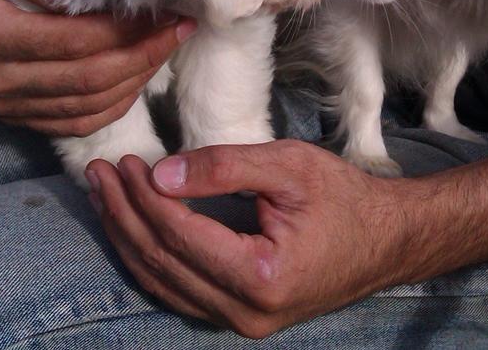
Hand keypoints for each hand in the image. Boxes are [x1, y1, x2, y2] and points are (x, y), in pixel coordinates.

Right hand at [0, 0, 195, 136]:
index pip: (73, 42)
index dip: (125, 31)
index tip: (165, 10)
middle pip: (87, 79)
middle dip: (143, 54)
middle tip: (180, 27)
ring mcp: (2, 105)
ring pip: (88, 106)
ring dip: (138, 78)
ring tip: (170, 44)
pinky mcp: (17, 117)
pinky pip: (77, 123)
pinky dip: (117, 103)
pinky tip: (143, 72)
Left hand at [85, 142, 413, 338]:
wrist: (387, 240)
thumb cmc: (345, 198)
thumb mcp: (289, 166)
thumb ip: (224, 167)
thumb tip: (160, 174)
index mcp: (261, 277)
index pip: (180, 236)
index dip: (145, 198)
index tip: (126, 163)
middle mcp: (247, 313)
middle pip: (162, 264)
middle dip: (124, 216)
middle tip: (100, 175)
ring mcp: (242, 323)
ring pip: (162, 284)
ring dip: (128, 239)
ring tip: (104, 197)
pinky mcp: (240, 318)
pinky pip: (179, 292)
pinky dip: (150, 259)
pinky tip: (133, 229)